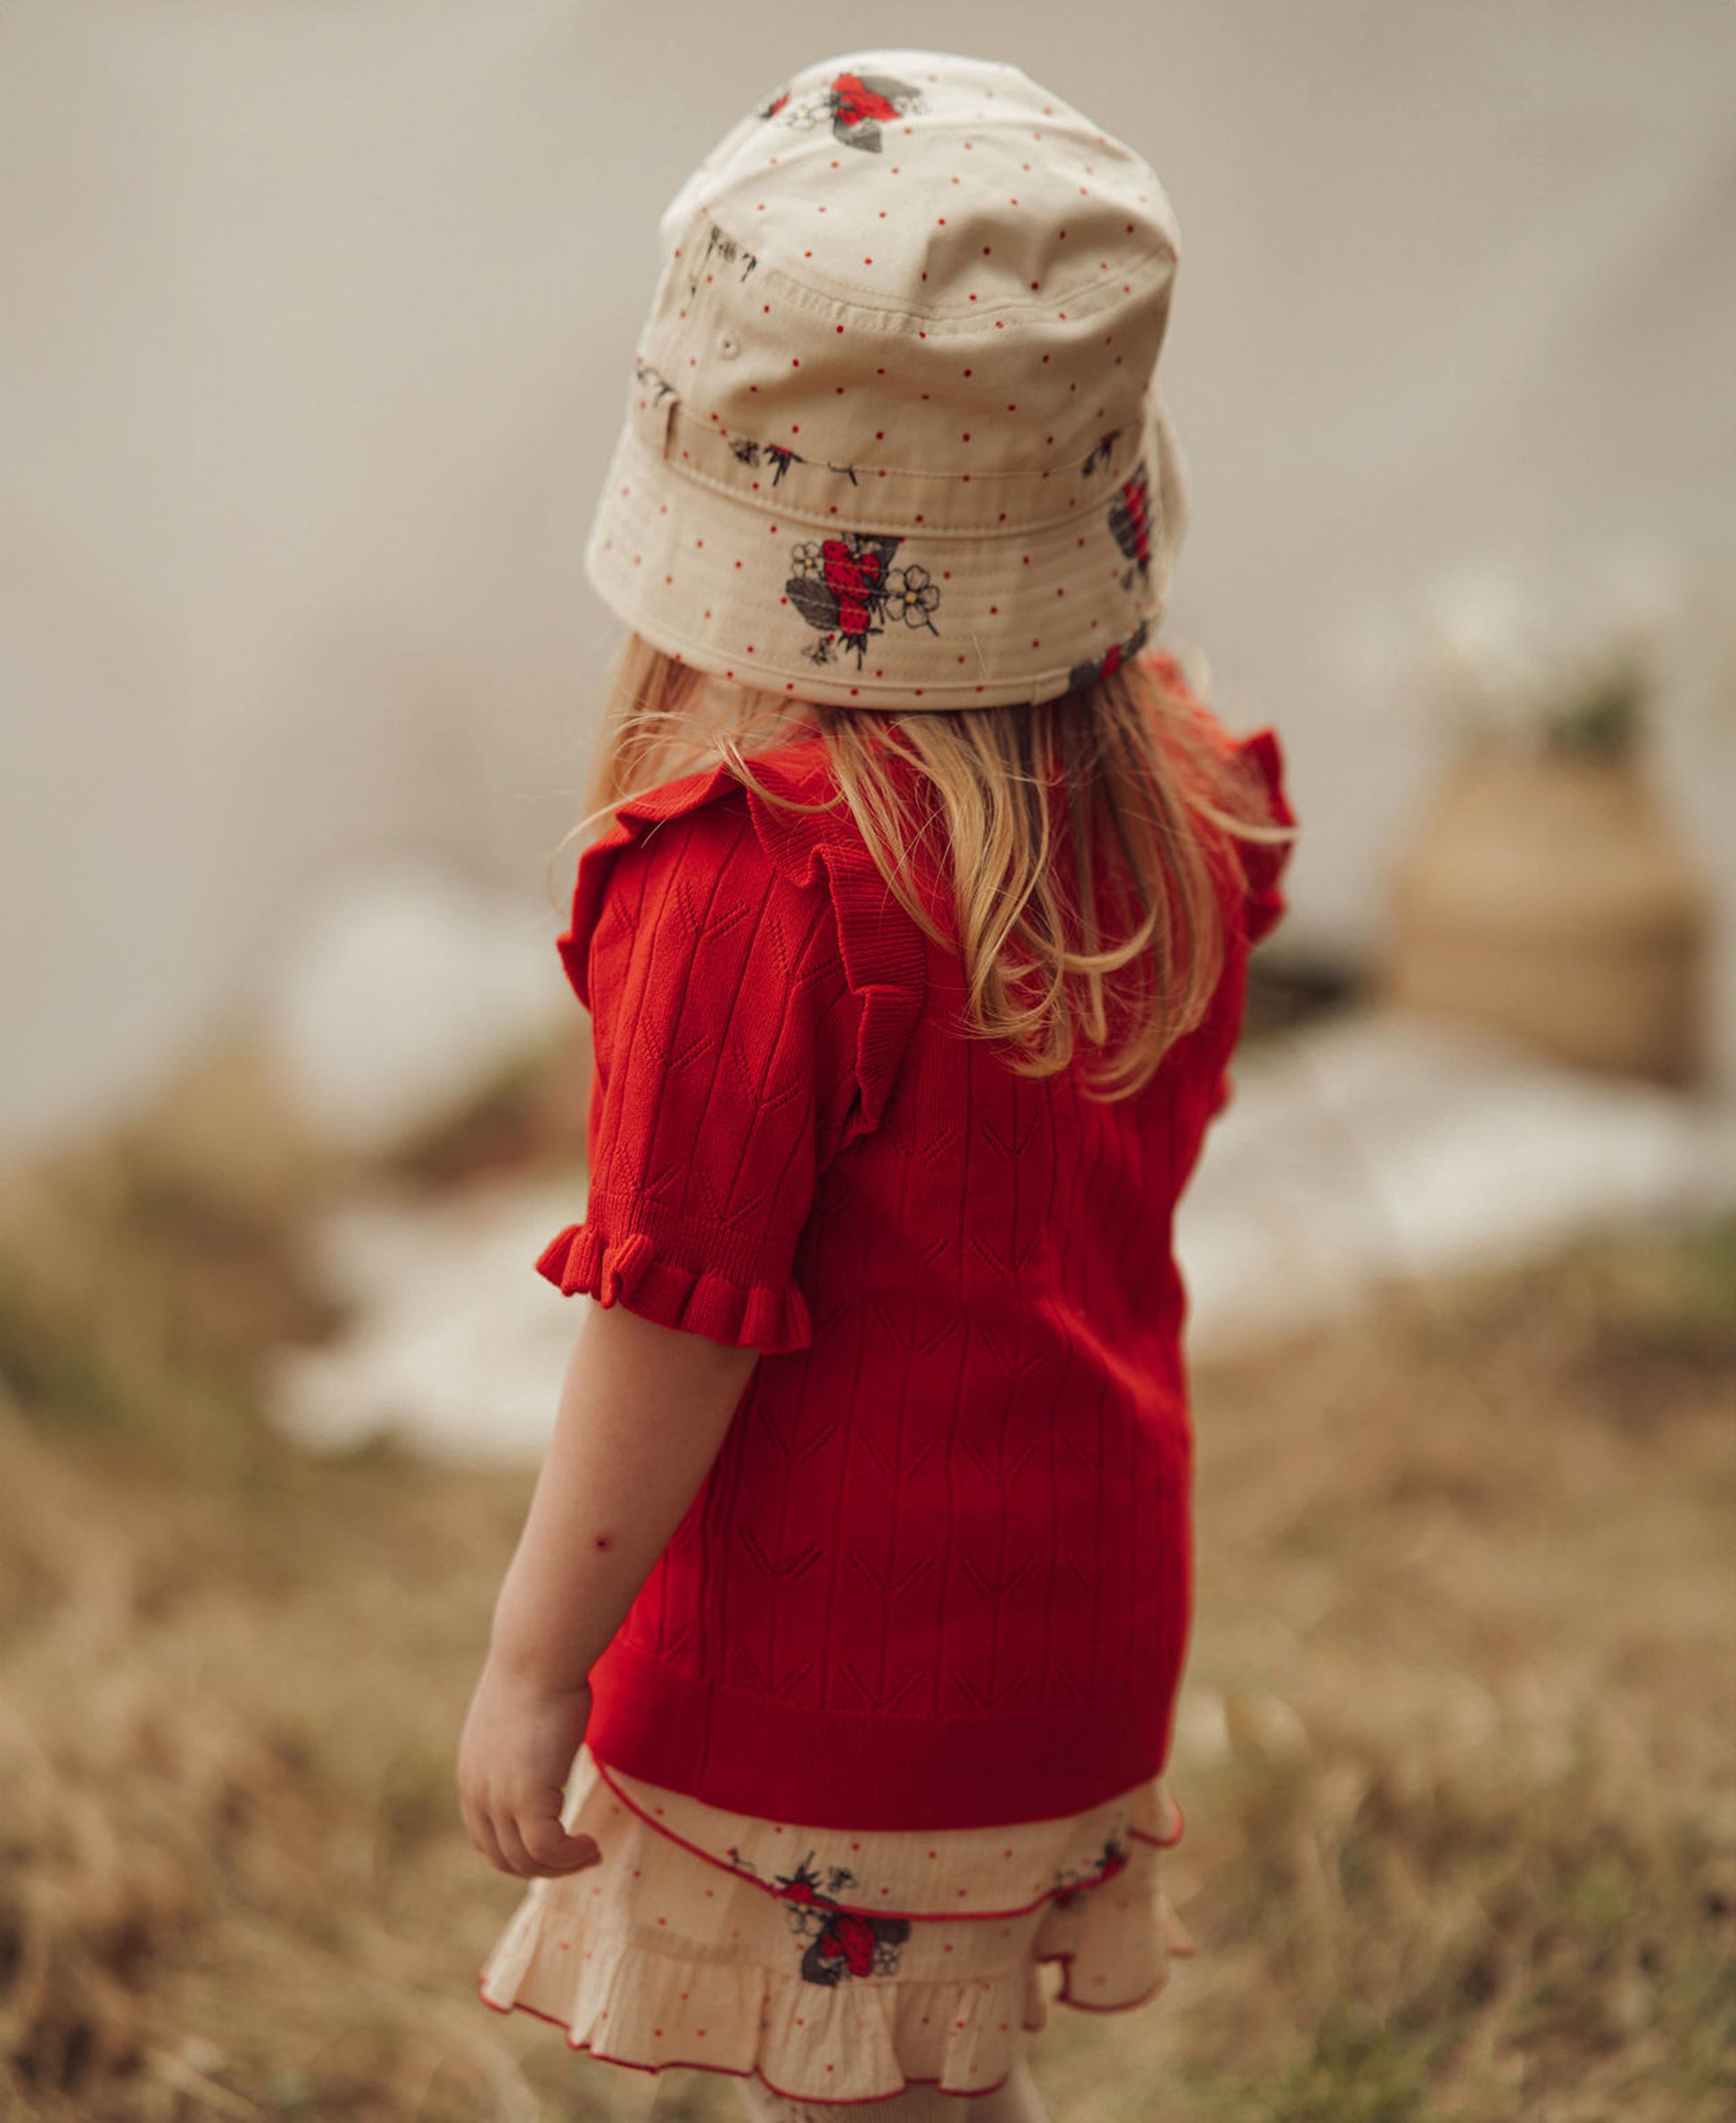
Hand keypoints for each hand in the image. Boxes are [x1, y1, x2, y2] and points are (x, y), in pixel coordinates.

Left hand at [457, 1658, 602, 1879]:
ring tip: (591, 1852)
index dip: (520, 1852)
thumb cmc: (537, 1674)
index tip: (556, 1844)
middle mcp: (477, 1794)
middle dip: (542, 1867)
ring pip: (526, 1861)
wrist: (537, 1657)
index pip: (486, 1839)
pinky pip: (547, 1849)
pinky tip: (592, 1844)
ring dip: (562, 1866)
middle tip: (579, 1856)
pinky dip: (570, 1856)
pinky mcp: (525, 1798)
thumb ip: (521, 1744)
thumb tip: (544, 1741)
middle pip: (503, 1858)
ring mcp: (498, 1799)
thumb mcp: (518, 1719)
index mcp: (471, 1777)